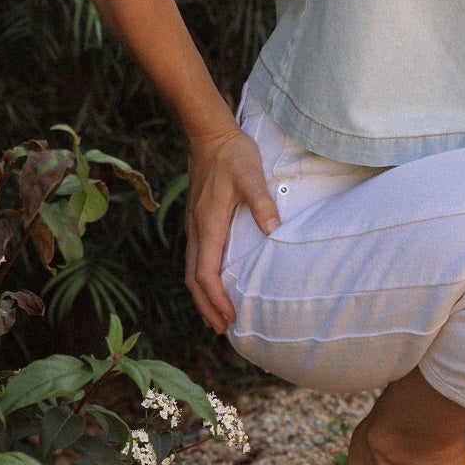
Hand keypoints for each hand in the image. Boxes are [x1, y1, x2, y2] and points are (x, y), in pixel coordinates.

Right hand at [184, 126, 279, 333]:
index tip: (229, 317)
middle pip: (193, 279)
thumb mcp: (250, 174)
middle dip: (206, 306)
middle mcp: (197, 230)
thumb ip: (261, 201)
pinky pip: (196, 258)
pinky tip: (214, 282)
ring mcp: (195, 226)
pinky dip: (202, 279)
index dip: (216, 299)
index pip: (205, 273)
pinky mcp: (198, 220)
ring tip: (216, 316)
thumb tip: (273, 230)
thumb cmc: (232, 155)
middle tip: (224, 329)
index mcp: (208, 225)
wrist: (209, 135)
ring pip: (191, 270)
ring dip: (202, 296)